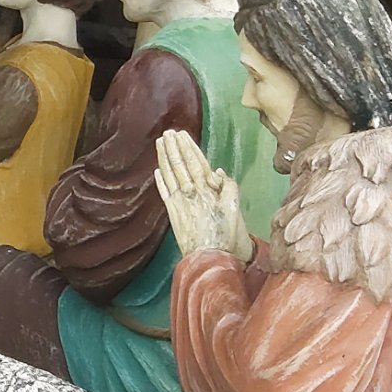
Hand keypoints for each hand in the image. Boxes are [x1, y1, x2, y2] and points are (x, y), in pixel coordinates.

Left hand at [154, 129, 246, 259]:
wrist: (213, 258)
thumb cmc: (228, 234)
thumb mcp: (235, 208)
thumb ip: (228, 187)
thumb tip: (217, 170)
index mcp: (209, 191)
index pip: (196, 163)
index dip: (188, 148)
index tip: (181, 135)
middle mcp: (192, 194)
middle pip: (181, 165)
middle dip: (174, 148)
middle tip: (167, 133)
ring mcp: (180, 203)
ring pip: (170, 175)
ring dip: (165, 158)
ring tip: (161, 144)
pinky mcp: (173, 214)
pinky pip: (164, 193)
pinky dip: (160, 180)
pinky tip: (157, 170)